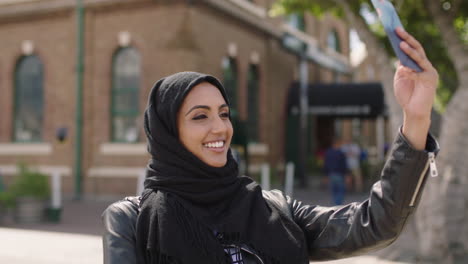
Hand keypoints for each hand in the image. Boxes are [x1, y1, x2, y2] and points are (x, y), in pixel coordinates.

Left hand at [394, 27, 438, 148]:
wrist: (412, 110)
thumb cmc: (406, 94)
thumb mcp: (400, 78)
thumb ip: (401, 67)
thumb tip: (400, 57)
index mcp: (418, 64)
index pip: (413, 48)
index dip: (405, 39)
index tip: (396, 30)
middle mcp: (425, 66)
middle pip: (417, 49)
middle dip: (407, 39)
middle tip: (398, 30)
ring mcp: (429, 73)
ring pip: (420, 58)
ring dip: (410, 51)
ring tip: (401, 44)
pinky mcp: (430, 81)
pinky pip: (419, 74)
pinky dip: (410, 72)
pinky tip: (404, 69)